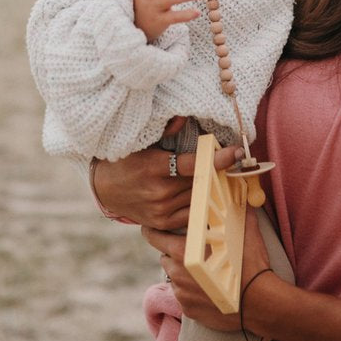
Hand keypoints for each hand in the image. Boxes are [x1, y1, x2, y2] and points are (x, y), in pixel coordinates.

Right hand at [91, 137, 238, 231]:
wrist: (105, 189)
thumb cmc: (125, 159)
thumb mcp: (140, 141)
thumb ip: (165, 130)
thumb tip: (184, 117)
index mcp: (154, 167)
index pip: (194, 164)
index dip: (217, 159)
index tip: (236, 152)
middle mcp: (159, 192)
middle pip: (201, 181)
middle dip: (216, 170)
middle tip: (229, 159)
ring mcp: (162, 210)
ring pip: (198, 196)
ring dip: (209, 185)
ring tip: (214, 173)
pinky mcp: (163, 223)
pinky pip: (191, 213)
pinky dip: (200, 201)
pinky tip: (202, 191)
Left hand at [144, 204, 273, 330]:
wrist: (262, 304)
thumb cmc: (251, 266)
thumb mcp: (245, 234)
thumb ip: (237, 214)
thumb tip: (241, 197)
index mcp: (184, 252)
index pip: (154, 237)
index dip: (152, 232)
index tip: (151, 228)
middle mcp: (178, 274)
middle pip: (165, 258)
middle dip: (174, 254)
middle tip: (192, 252)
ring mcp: (182, 295)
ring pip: (174, 279)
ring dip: (182, 274)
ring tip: (203, 272)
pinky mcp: (189, 311)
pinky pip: (183, 297)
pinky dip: (190, 293)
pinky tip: (207, 290)